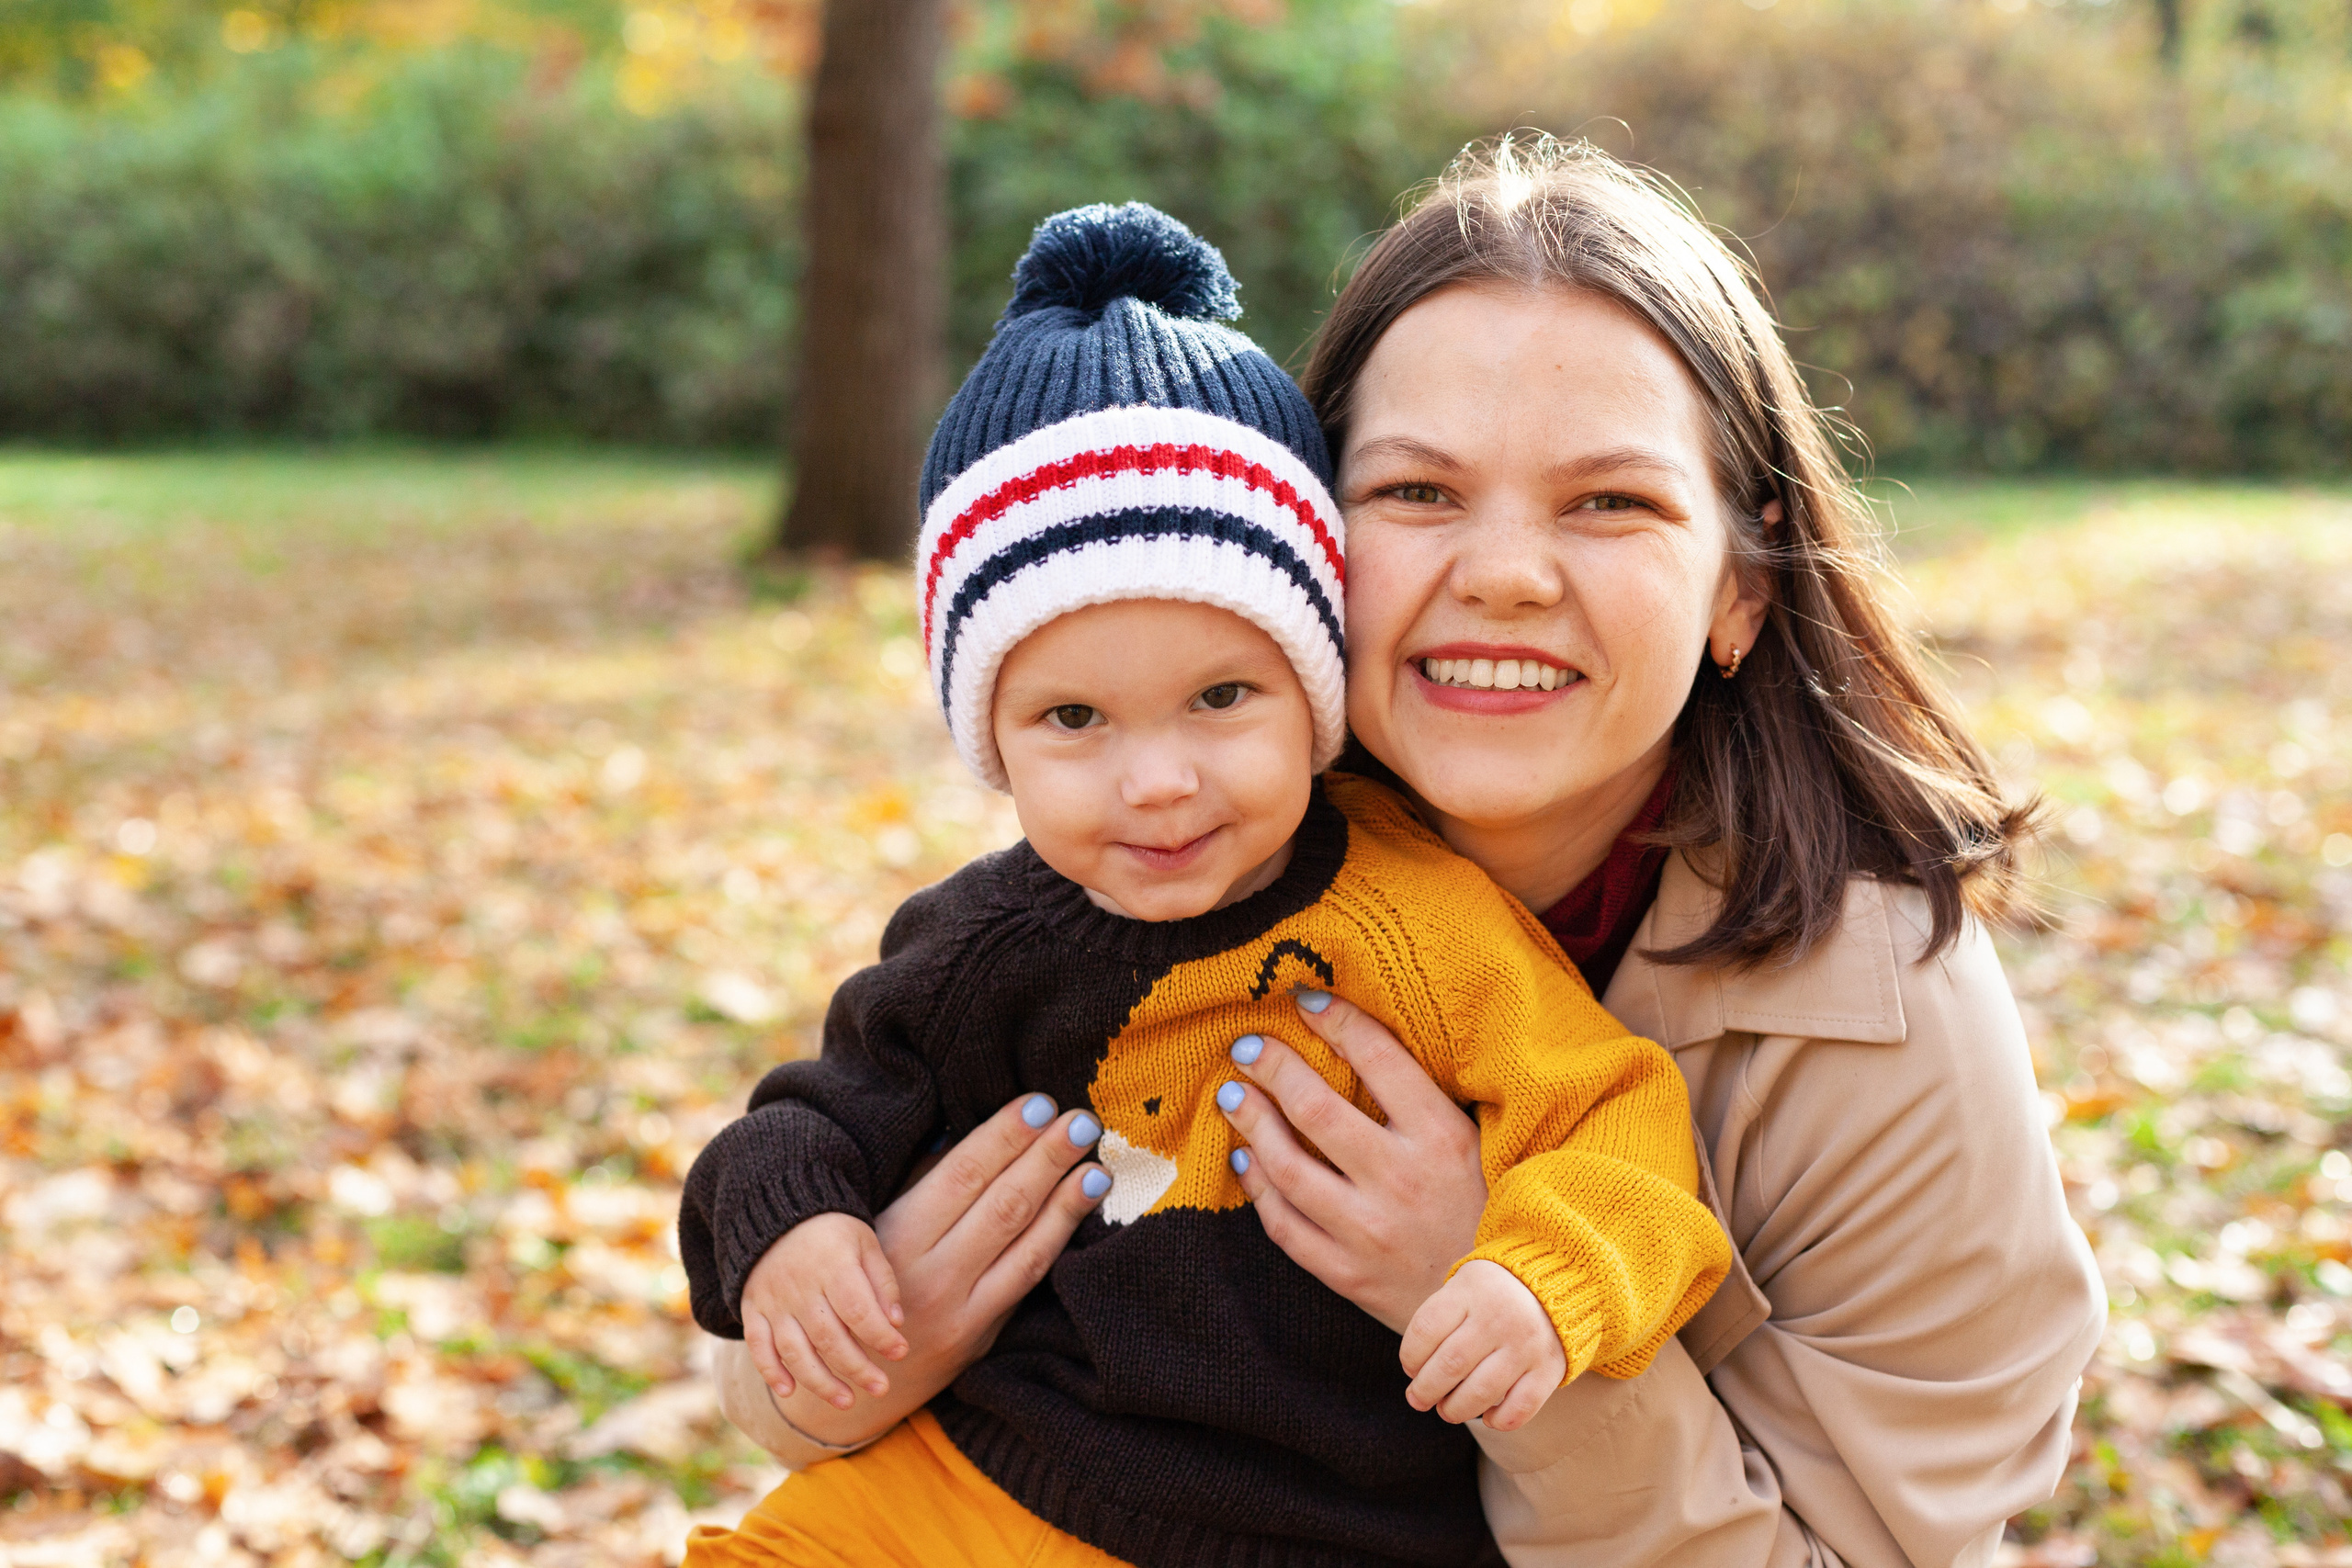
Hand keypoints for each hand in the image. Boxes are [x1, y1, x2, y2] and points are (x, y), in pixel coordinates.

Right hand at [742, 1214, 905, 1409]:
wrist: (778, 1211)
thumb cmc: (833, 1231)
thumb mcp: (865, 1243)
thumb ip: (882, 1281)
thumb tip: (896, 1324)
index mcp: (832, 1265)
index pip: (858, 1310)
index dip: (880, 1337)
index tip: (900, 1353)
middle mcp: (799, 1285)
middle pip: (829, 1337)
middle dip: (857, 1368)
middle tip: (882, 1389)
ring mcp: (773, 1299)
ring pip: (794, 1350)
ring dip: (820, 1381)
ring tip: (847, 1402)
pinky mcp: (753, 1308)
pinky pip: (757, 1345)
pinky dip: (770, 1370)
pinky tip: (789, 1391)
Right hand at [746, 1093, 1110, 1447]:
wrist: (855, 1375)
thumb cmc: (863, 1282)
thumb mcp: (876, 1227)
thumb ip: (918, 1182)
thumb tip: (961, 1132)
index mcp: (897, 1235)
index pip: (962, 1175)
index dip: (1004, 1136)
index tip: (1038, 1103)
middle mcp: (930, 1274)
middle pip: (1002, 1206)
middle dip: (1046, 1159)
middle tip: (1082, 1122)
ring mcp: (960, 1311)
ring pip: (1024, 1247)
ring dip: (1067, 1203)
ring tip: (1097, 1167)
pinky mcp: (981, 1337)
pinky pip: (1027, 1282)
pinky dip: (1057, 1243)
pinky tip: (1080, 1214)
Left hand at [1217, 991, 1487, 1331]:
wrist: (1500, 1309)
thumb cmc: (1487, 1210)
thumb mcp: (1475, 1145)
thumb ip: (1424, 1102)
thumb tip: (1364, 1039)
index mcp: (1442, 1137)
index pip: (1379, 1058)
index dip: (1335, 1019)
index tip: (1304, 997)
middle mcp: (1401, 1180)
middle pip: (1316, 1108)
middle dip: (1273, 1067)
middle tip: (1247, 1047)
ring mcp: (1369, 1231)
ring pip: (1288, 1167)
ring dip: (1252, 1124)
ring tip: (1233, 1095)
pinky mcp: (1347, 1274)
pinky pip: (1285, 1225)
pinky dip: (1258, 1188)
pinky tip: (1246, 1160)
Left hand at [1399, 1259, 1566, 1431]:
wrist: (1556, 1284)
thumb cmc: (1493, 1294)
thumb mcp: (1464, 1286)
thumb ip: (1440, 1319)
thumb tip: (1416, 1373)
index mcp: (1471, 1291)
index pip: (1426, 1330)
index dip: (1410, 1357)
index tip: (1410, 1368)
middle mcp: (1499, 1317)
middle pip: (1449, 1365)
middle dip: (1425, 1391)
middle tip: (1418, 1399)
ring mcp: (1526, 1345)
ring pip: (1480, 1392)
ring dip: (1455, 1410)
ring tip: (1446, 1410)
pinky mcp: (1549, 1370)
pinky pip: (1519, 1409)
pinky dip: (1498, 1421)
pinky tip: (1487, 1417)